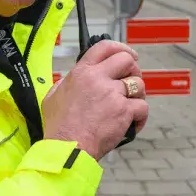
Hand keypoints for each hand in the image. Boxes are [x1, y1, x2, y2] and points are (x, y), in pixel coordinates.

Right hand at [42, 39, 148, 161]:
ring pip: (138, 84)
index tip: (128, 54)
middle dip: (133, 69)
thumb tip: (72, 80)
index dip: (120, 48)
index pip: (104, 47)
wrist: (67, 147)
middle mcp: (98, 79)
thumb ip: (65, 83)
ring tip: (130, 105)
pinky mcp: (124, 111)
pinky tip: (132, 123)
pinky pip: (142, 107)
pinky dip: (140, 116)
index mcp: (82, 72)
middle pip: (127, 60)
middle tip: (130, 81)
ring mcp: (113, 94)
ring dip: (137, 94)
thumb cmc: (59, 127)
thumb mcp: (53, 96)